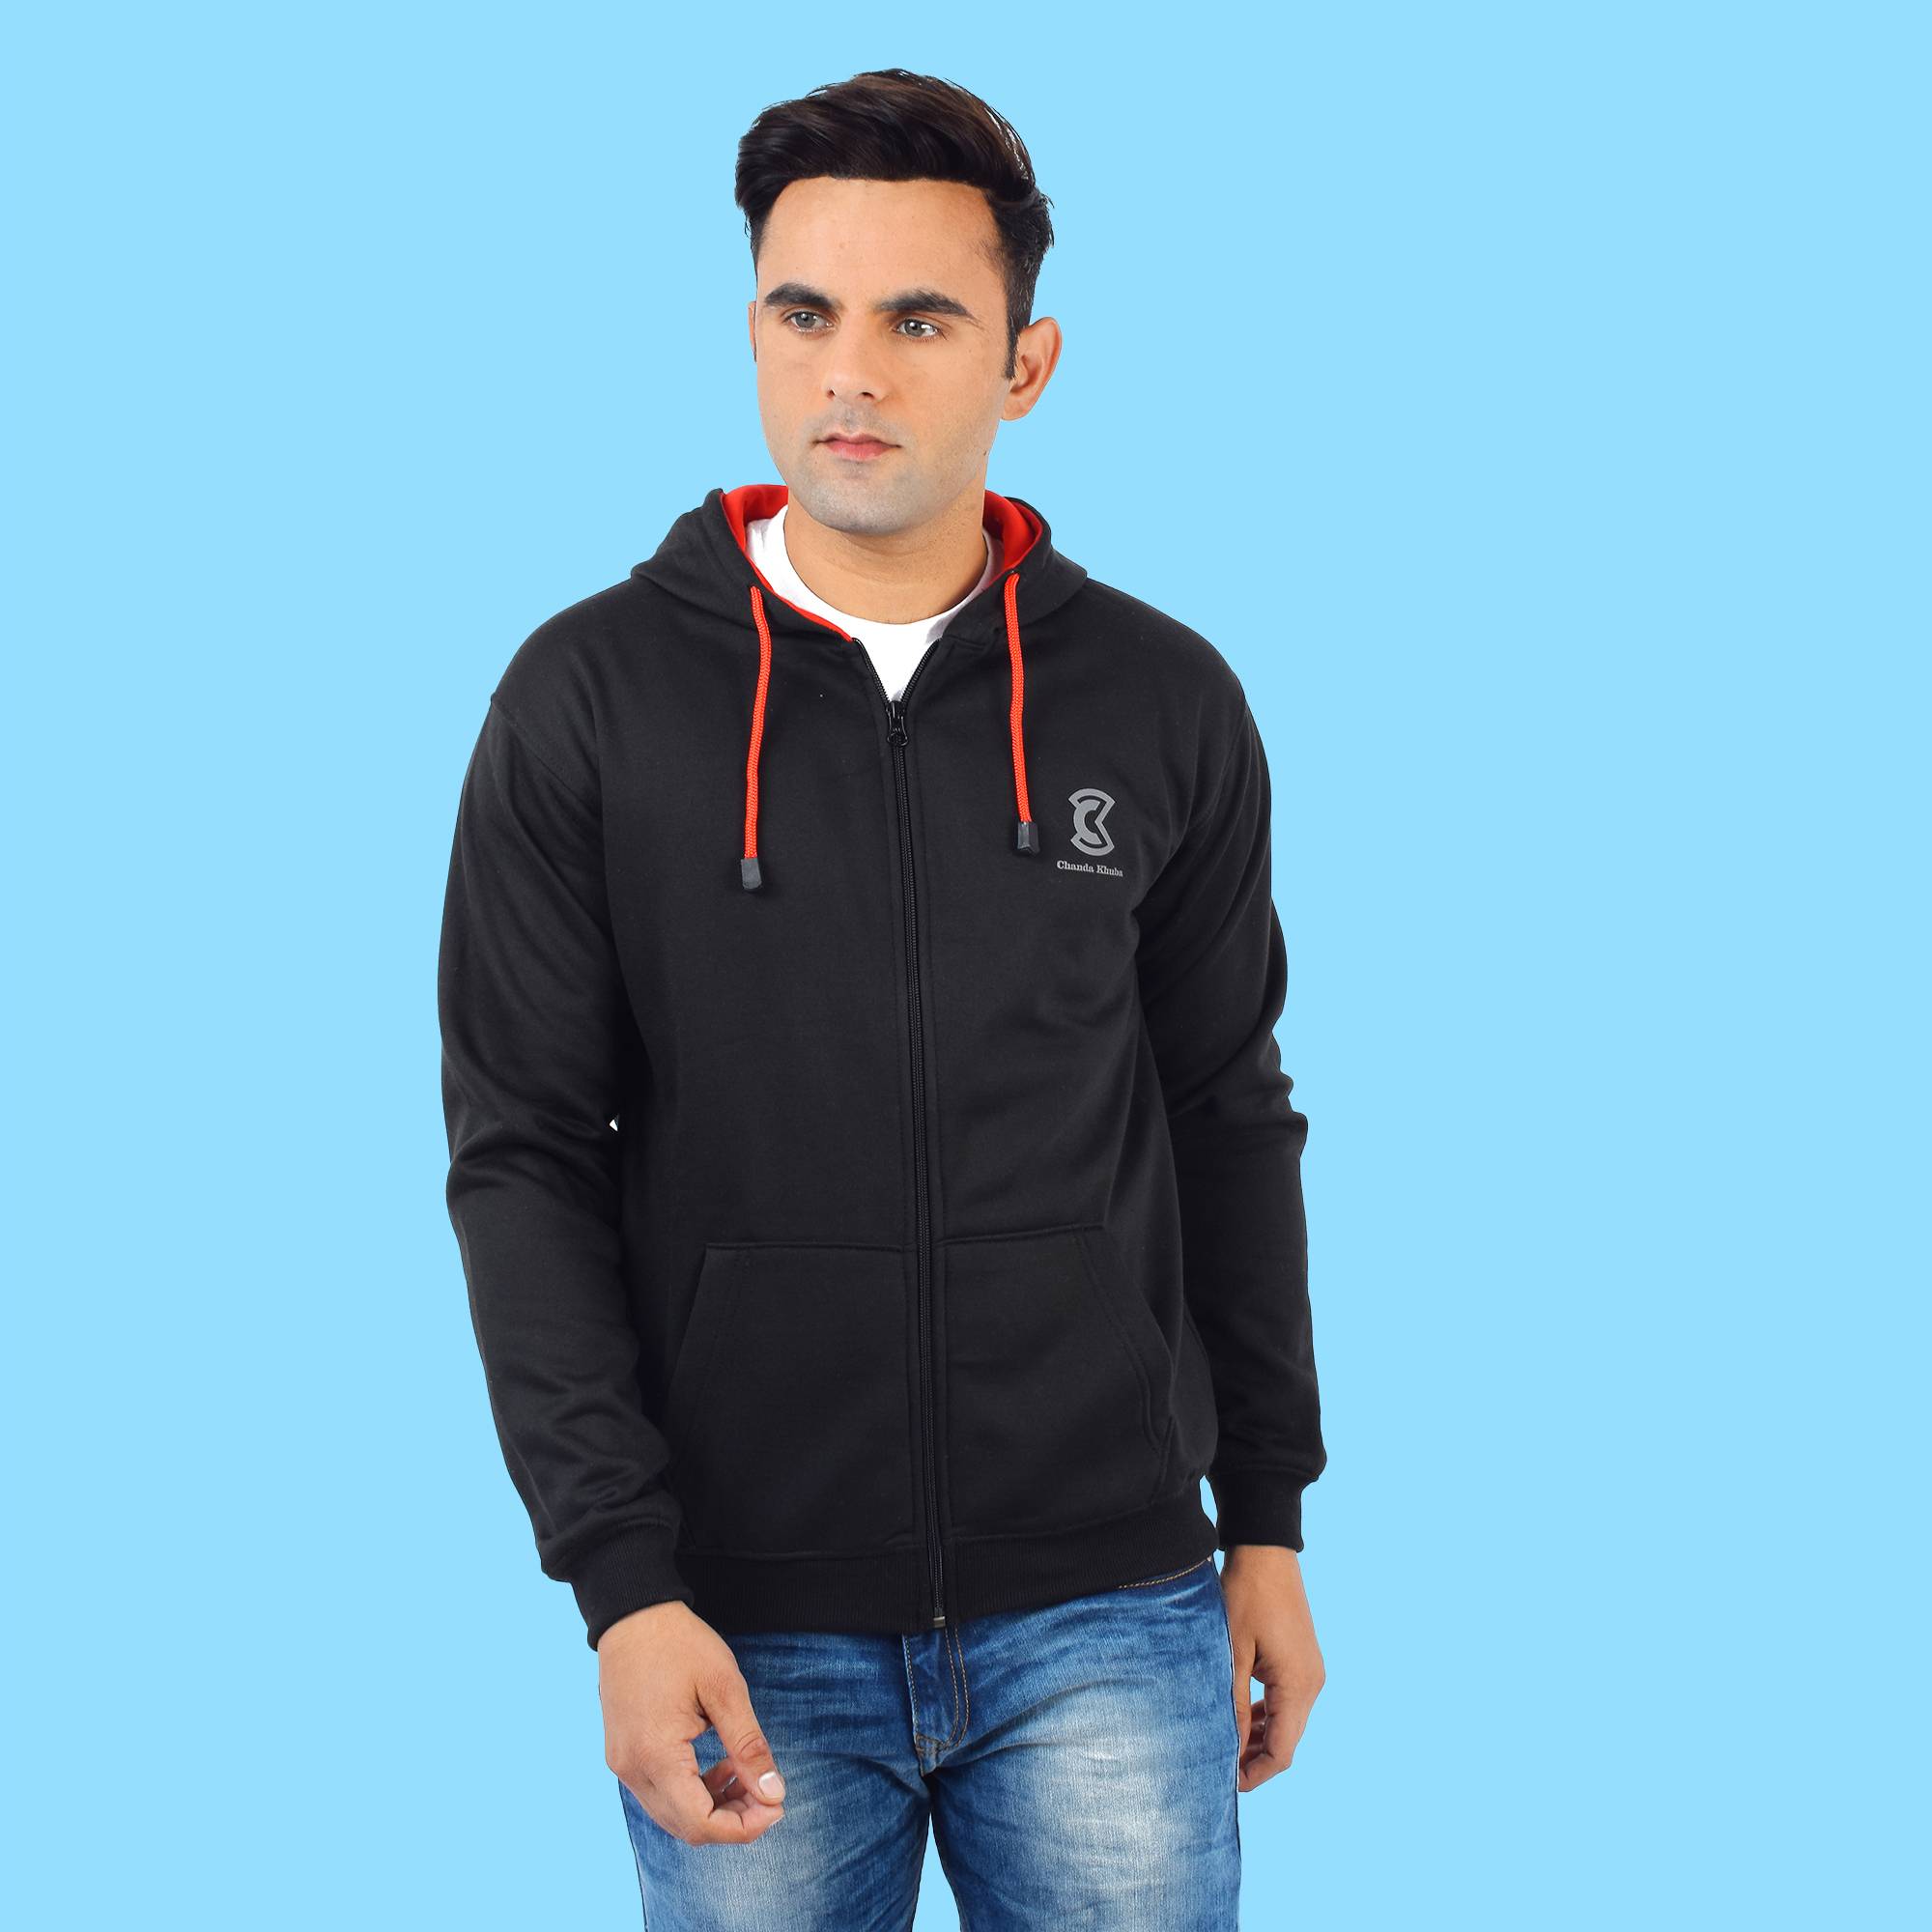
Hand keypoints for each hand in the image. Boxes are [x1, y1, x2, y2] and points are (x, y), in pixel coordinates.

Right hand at [598, 1600, 788, 1844]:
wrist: (632, 1614)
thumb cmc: (680, 1644)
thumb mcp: (725, 1688)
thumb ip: (748, 1745)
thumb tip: (773, 1795)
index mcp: (656, 1755)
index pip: (700, 1823)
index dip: (743, 1827)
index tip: (777, 1806)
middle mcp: (632, 1769)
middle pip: (685, 1826)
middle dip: (732, 1821)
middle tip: (768, 1795)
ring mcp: (623, 1764)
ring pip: (671, 1814)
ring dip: (713, 1807)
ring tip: (746, 1775)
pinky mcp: (623, 1755)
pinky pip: (659, 1793)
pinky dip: (692, 1792)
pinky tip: (718, 1765)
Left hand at [1221, 1545, 1324, 1790]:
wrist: (1265, 1551)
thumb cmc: (1246, 1596)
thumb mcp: (1232, 1652)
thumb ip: (1232, 1703)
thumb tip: (1228, 1748)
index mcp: (1298, 1686)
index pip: (1283, 1751)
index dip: (1256, 1773)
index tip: (1226, 1782)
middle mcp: (1312, 1683)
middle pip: (1287, 1740)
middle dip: (1256, 1758)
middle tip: (1218, 1764)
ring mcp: (1310, 1671)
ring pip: (1287, 1721)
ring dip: (1260, 1736)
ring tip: (1224, 1742)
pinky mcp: (1302, 1660)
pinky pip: (1286, 1700)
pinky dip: (1266, 1714)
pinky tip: (1240, 1714)